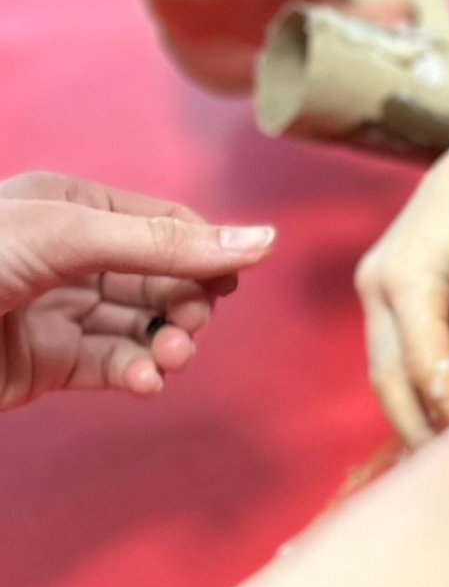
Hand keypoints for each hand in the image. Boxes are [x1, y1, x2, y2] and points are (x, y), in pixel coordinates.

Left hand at [0, 172, 274, 410]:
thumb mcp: (68, 236)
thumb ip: (165, 243)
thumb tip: (264, 240)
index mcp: (70, 205)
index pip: (164, 223)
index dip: (203, 251)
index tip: (229, 284)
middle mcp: (67, 254)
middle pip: (160, 276)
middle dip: (185, 303)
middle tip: (188, 327)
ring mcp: (57, 310)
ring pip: (141, 324)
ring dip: (166, 343)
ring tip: (167, 359)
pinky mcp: (46, 363)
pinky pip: (111, 365)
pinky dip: (136, 373)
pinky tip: (143, 381)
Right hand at [355, 99, 448, 444]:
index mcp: (402, 276)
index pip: (421, 365)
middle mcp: (374, 287)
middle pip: (389, 378)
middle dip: (425, 424)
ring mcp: (374, 291)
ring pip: (388, 371)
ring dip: (426, 408)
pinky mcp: (386, 295)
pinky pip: (400, 352)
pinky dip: (428, 382)